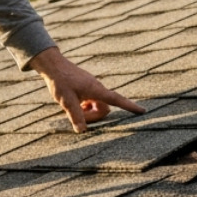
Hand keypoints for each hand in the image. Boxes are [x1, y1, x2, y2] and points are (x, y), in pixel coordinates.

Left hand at [26, 46, 145, 132]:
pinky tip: (74, 102)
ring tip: (74, 106)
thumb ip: (76, 116)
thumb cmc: (60, 81)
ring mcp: (92, 88)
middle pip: (104, 109)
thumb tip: (82, 131)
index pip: (117, 100)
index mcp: (96, 90)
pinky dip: (85, 106)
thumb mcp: (66, 100)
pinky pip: (91, 101)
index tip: (143, 110)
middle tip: (78, 114)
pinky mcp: (87, 88)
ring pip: (97, 106)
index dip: (130, 106)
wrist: (53, 65)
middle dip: (93, 116)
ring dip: (88, 112)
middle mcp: (97, 88)